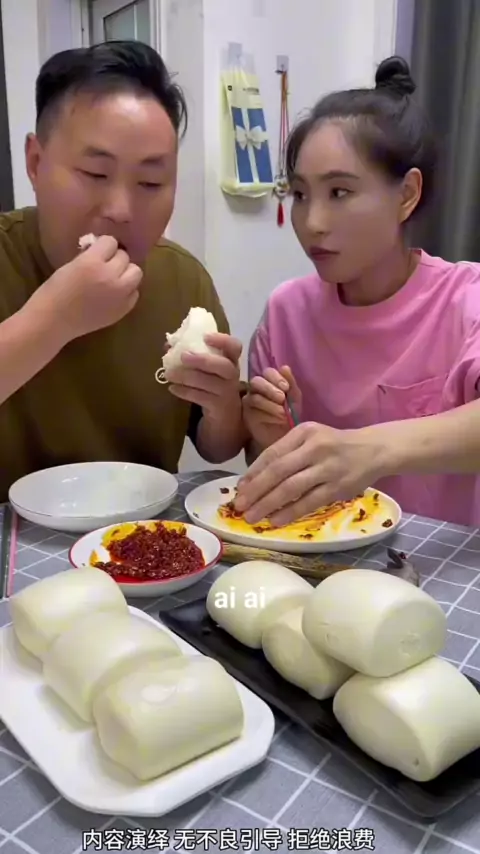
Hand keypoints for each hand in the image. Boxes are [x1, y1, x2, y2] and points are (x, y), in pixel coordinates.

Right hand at [30, 236, 142, 341]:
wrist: (53, 321)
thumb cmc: (55, 291)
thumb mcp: (71, 265)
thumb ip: (90, 256)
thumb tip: (103, 251)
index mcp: (92, 262)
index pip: (110, 242)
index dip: (104, 246)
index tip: (97, 252)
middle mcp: (110, 276)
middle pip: (125, 257)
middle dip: (115, 259)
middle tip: (105, 266)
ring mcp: (119, 295)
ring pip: (136, 273)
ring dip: (126, 273)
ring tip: (115, 279)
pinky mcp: (123, 310)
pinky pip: (134, 294)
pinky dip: (127, 292)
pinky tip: (115, 295)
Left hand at [167, 332, 242, 419]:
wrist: (224, 415)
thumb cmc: (213, 385)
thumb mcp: (207, 370)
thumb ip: (192, 355)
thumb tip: (168, 345)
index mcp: (231, 361)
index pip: (235, 347)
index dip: (222, 340)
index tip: (205, 337)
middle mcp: (233, 375)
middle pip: (223, 366)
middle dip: (202, 360)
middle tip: (183, 356)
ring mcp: (228, 393)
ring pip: (209, 382)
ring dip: (186, 376)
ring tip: (169, 374)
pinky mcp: (219, 407)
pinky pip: (200, 397)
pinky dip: (184, 392)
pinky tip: (172, 388)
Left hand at [234, 422, 384, 524]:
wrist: (373, 450)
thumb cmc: (334, 446)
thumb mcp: (310, 438)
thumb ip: (286, 454)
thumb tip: (253, 481)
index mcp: (303, 433)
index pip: (272, 454)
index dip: (253, 473)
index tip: (239, 489)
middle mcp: (314, 447)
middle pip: (278, 471)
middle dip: (255, 491)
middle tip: (239, 506)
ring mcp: (327, 468)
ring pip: (291, 488)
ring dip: (268, 504)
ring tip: (252, 517)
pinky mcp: (338, 487)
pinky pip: (309, 502)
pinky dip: (290, 513)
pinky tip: (275, 521)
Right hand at [243, 366, 301, 448]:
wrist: (285, 436)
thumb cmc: (290, 416)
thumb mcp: (294, 399)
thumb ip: (290, 383)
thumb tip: (285, 367)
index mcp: (270, 382)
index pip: (268, 372)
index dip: (276, 377)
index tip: (286, 387)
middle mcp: (257, 389)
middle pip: (257, 381)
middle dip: (270, 388)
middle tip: (282, 398)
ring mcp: (249, 400)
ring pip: (254, 395)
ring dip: (269, 402)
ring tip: (282, 411)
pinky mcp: (246, 413)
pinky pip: (251, 407)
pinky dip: (265, 410)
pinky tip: (275, 416)